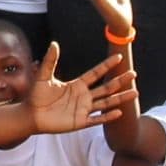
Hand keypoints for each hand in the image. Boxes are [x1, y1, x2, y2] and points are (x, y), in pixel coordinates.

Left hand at [21, 46, 137, 134]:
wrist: (31, 114)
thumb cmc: (37, 95)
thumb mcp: (44, 76)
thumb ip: (50, 61)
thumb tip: (54, 43)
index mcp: (77, 84)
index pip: (96, 73)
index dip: (107, 65)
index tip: (119, 57)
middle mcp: (83, 96)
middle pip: (106, 87)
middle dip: (120, 81)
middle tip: (133, 74)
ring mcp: (83, 109)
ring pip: (106, 102)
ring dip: (120, 98)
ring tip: (135, 92)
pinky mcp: (80, 121)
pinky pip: (97, 119)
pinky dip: (108, 116)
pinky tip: (119, 112)